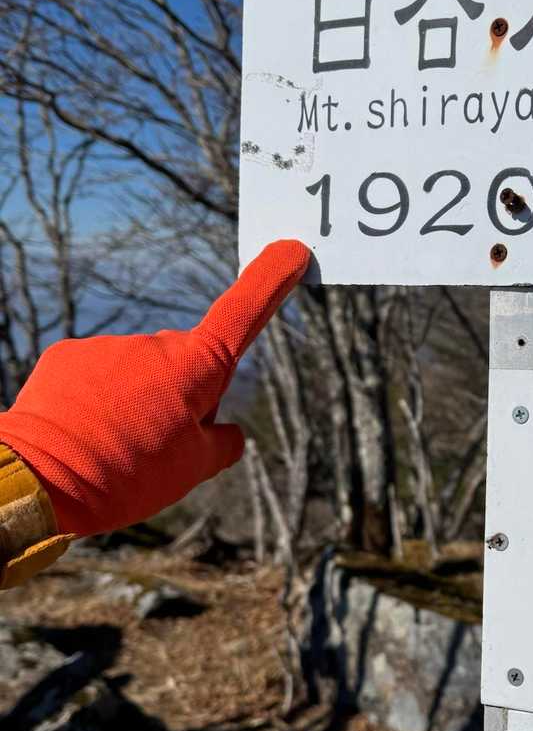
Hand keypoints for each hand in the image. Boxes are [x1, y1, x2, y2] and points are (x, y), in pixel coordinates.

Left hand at [0, 240, 309, 535]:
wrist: (41, 480)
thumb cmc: (129, 476)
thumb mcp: (193, 470)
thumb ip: (223, 445)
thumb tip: (230, 432)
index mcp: (198, 368)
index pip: (245, 313)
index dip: (271, 280)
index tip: (292, 250)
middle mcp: (157, 345)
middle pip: (187, 365)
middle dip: (184, 395)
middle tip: (161, 445)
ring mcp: (111, 346)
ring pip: (141, 372)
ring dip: (137, 401)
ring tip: (116, 446)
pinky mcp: (70, 354)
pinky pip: (100, 373)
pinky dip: (99, 399)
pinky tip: (86, 432)